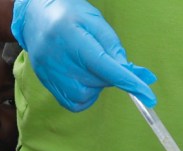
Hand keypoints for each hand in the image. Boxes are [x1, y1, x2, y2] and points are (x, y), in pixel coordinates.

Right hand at [11, 0, 156, 110]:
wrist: (35, 17)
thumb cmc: (70, 15)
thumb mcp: (96, 22)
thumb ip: (114, 48)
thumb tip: (135, 74)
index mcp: (73, 38)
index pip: (106, 67)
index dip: (128, 82)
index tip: (148, 96)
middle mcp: (58, 59)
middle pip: (99, 81)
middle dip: (108, 74)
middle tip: (100, 57)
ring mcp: (50, 73)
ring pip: (87, 95)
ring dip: (96, 85)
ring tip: (87, 65)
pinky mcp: (46, 83)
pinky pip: (74, 103)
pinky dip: (84, 96)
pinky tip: (82, 80)